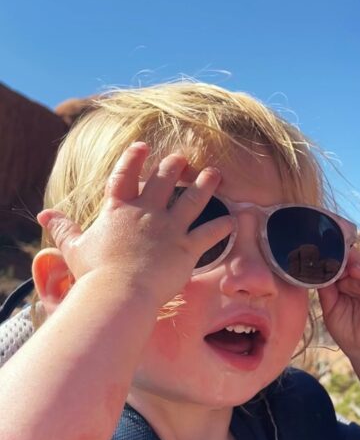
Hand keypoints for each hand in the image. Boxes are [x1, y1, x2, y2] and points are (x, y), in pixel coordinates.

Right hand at [37, 143, 232, 308]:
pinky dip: (223, 227)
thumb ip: (64, 229)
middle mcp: (147, 213)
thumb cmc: (95, 274)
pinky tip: (233, 220)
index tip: (142, 146)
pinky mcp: (187, 248)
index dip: (133, 159)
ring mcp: (170, 228)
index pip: (126, 176)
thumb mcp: (74, 249)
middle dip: (174, 166)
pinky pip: (210, 233)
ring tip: (215, 173)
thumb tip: (46, 214)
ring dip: (205, 185)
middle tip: (183, 157)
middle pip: (163, 181)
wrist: (120, 293)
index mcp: (119, 210)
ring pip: (192, 199)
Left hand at [317, 249, 359, 358]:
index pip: (337, 267)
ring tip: (338, 254)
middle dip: (338, 255)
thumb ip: (326, 290)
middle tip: (325, 245)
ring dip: (350, 261)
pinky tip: (355, 269)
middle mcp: (358, 282)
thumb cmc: (347, 332)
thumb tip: (315, 271)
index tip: (315, 249)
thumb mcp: (330, 309)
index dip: (327, 259)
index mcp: (345, 285)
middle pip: (348, 263)